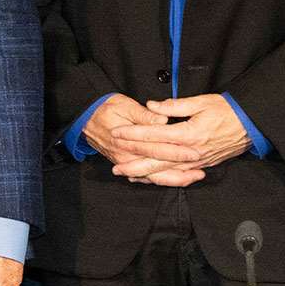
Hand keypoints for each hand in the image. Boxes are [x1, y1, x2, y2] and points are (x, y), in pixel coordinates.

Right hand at [84, 93, 203, 185]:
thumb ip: (145, 116)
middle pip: (158, 170)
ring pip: (153, 178)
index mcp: (128, 142)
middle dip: (181, 173)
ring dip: (174, 179)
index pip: (158, 149)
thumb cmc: (105, 108)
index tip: (194, 152)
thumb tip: (163, 121)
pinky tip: (174, 179)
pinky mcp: (126, 164)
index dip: (177, 152)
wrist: (85, 118)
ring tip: (193, 178)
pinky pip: (145, 177)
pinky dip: (160, 180)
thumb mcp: (124, 105)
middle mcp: (127, 157)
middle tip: (200, 172)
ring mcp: (126, 163)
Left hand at [112, 94, 250, 174]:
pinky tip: (150, 178)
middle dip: (134, 162)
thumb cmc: (226, 110)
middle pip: (156, 159)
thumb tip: (152, 106)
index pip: (155, 136)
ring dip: (145, 174)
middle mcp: (190, 152)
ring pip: (165, 172)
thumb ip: (174, 106)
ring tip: (127, 175)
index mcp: (189, 134)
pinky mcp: (200, 165)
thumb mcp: (201, 102)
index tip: (118, 133)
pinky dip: (162, 178)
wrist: (250, 125)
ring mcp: (195, 162)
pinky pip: (177, 176)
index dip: (134, 134)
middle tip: (115, 166)